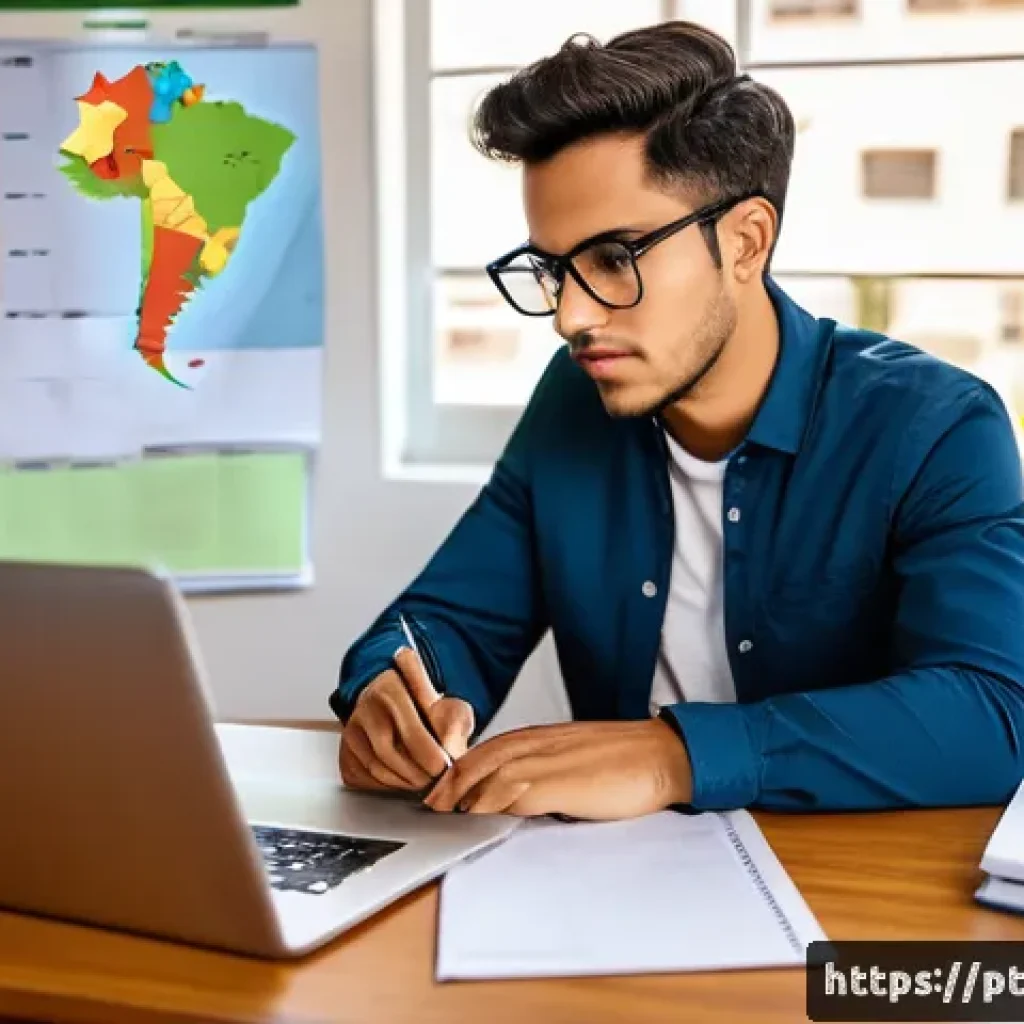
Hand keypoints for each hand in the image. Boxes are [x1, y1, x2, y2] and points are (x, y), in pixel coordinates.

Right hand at [339, 648, 474, 792]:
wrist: (393, 705)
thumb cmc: (425, 707)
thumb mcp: (447, 704)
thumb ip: (452, 726)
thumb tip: (453, 755)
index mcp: (391, 689)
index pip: (410, 732)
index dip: (430, 756)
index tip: (444, 767)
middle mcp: (364, 709)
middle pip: (389, 753)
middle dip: (417, 774)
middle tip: (435, 778)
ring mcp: (351, 733)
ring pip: (377, 770)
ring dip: (405, 782)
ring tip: (424, 778)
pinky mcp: (345, 756)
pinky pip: (367, 780)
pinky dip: (389, 786)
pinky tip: (404, 777)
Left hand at [423, 719, 691, 819]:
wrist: (664, 755)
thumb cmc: (626, 760)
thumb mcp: (577, 757)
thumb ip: (548, 767)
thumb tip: (523, 794)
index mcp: (545, 736)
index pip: (490, 747)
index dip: (462, 767)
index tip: (444, 788)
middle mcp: (543, 743)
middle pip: (483, 758)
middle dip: (453, 782)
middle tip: (434, 805)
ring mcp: (553, 761)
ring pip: (494, 773)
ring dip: (467, 794)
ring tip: (450, 815)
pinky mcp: (566, 782)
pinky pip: (521, 792)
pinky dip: (496, 804)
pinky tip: (484, 817)